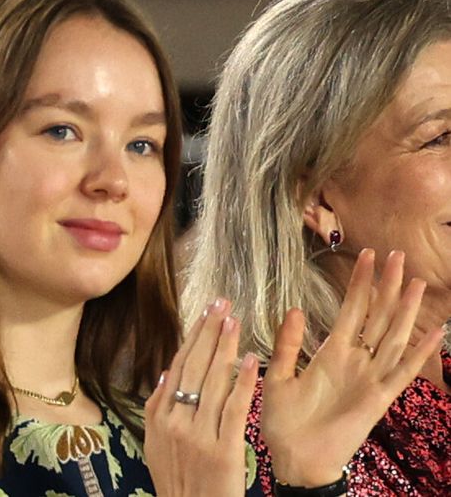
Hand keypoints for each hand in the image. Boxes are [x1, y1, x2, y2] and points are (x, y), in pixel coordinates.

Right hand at [144, 299, 258, 496]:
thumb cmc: (178, 481)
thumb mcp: (156, 444)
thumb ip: (160, 408)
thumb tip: (168, 372)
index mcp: (159, 416)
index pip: (179, 365)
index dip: (194, 337)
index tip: (206, 313)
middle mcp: (175, 421)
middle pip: (195, 366)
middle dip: (210, 331)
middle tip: (222, 302)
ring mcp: (198, 435)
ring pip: (213, 382)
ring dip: (225, 348)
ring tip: (234, 321)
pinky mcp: (223, 452)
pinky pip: (233, 410)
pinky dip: (243, 383)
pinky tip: (251, 360)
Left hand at [261, 249, 443, 486]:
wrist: (294, 458)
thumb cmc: (284, 419)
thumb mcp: (278, 376)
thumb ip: (288, 343)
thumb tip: (296, 308)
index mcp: (331, 351)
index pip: (351, 308)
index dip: (360, 283)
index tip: (368, 256)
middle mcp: (354, 359)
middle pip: (376, 315)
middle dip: (387, 286)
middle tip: (398, 255)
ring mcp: (369, 377)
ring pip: (393, 336)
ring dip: (405, 310)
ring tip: (416, 282)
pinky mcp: (379, 398)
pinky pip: (403, 372)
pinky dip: (420, 353)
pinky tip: (435, 332)